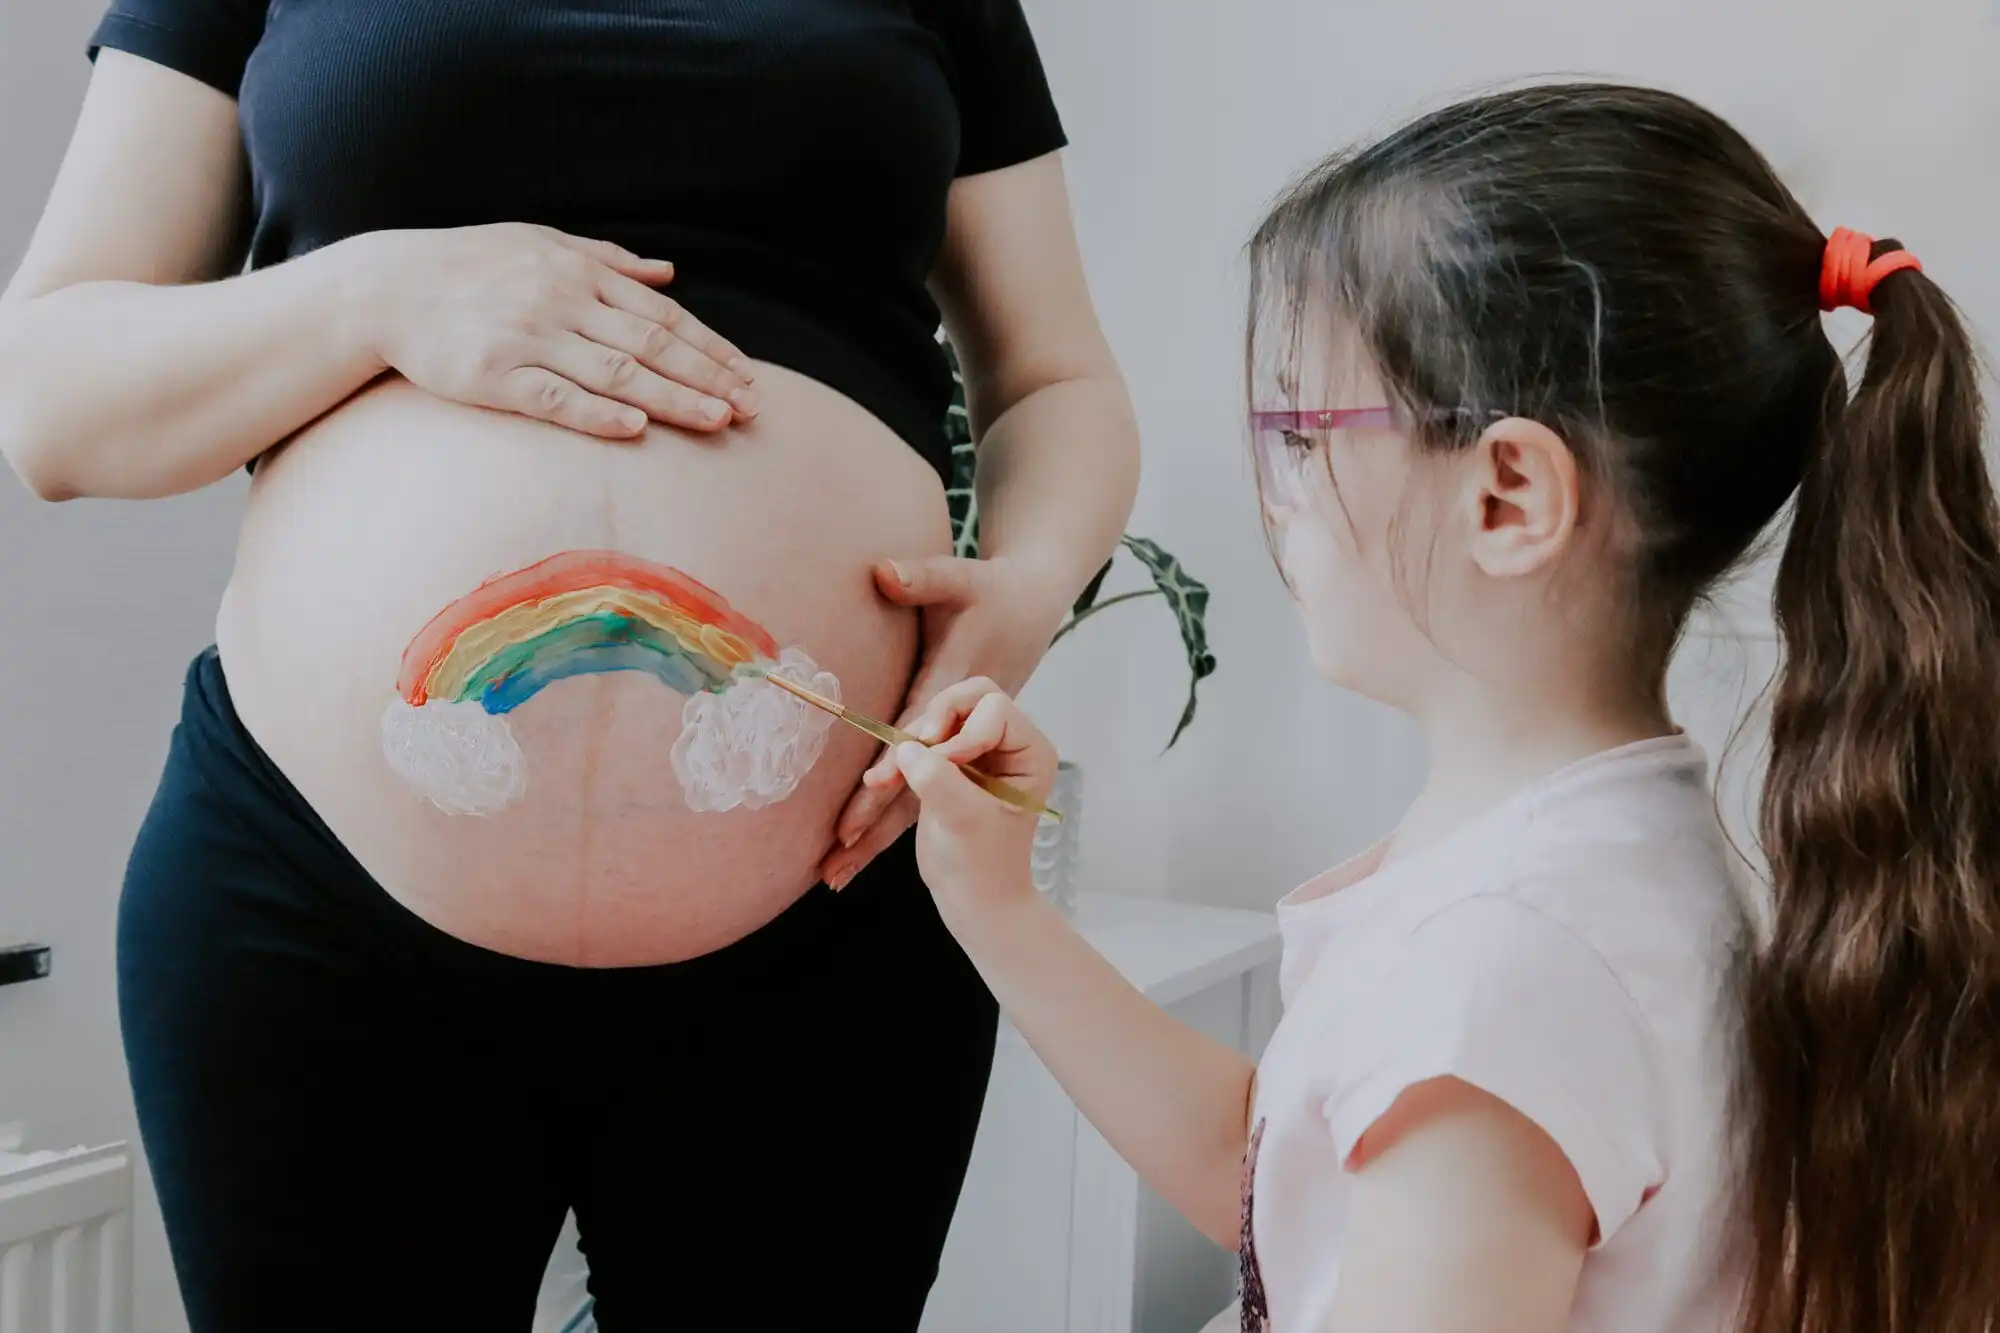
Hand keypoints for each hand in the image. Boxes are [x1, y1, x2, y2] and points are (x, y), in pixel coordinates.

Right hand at [356, 223, 758, 437]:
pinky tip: (637, 430)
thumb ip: (608, 259)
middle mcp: (561, 302)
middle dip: (709, 377)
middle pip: (652, 345)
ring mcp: (529, 339)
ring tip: (718, 420)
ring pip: (616, 373)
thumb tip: (668, 272)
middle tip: (753, 406)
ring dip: (672, 399)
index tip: (748, 376)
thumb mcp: (541, 242)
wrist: (386, 286)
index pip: (662, 315)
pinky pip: (556, 398)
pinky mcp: (494, 376)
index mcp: (579, 271)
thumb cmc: (470, 266)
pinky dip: (598, 413)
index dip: (711, 348)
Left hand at [822, 553, 1071, 889]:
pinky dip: (891, 820)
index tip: (867, 793)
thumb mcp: (963, 579)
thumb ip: (922, 579)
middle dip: (879, 820)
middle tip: (839, 851)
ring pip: (920, 796)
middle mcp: (964, 728)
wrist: (1032, 608)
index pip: (926, 733)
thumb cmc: (994, 592)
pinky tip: (857, 850)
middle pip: (920, 780)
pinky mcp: (956, 749)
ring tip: (835, 873)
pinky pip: (920, 791)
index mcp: (964, 691)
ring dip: (879, 835)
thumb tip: (881, 572)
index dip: (899, 764)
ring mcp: (963, 744)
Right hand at [892, 679, 1057, 917]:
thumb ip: (940, 780)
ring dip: (909, 742)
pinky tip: (878, 779)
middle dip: (935, 720)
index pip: (994, 709)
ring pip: (938, 717)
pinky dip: (899, 757)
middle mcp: (1006, 743)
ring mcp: (975, 751)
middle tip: (912, 748)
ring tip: (883, 778)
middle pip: (967, 698)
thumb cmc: (983, 866)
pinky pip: (921, 741)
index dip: (964, 732)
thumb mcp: (965, 821)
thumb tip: (907, 748)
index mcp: (1029, 752)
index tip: (946, 765)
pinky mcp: (947, 764)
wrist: (972, 899)